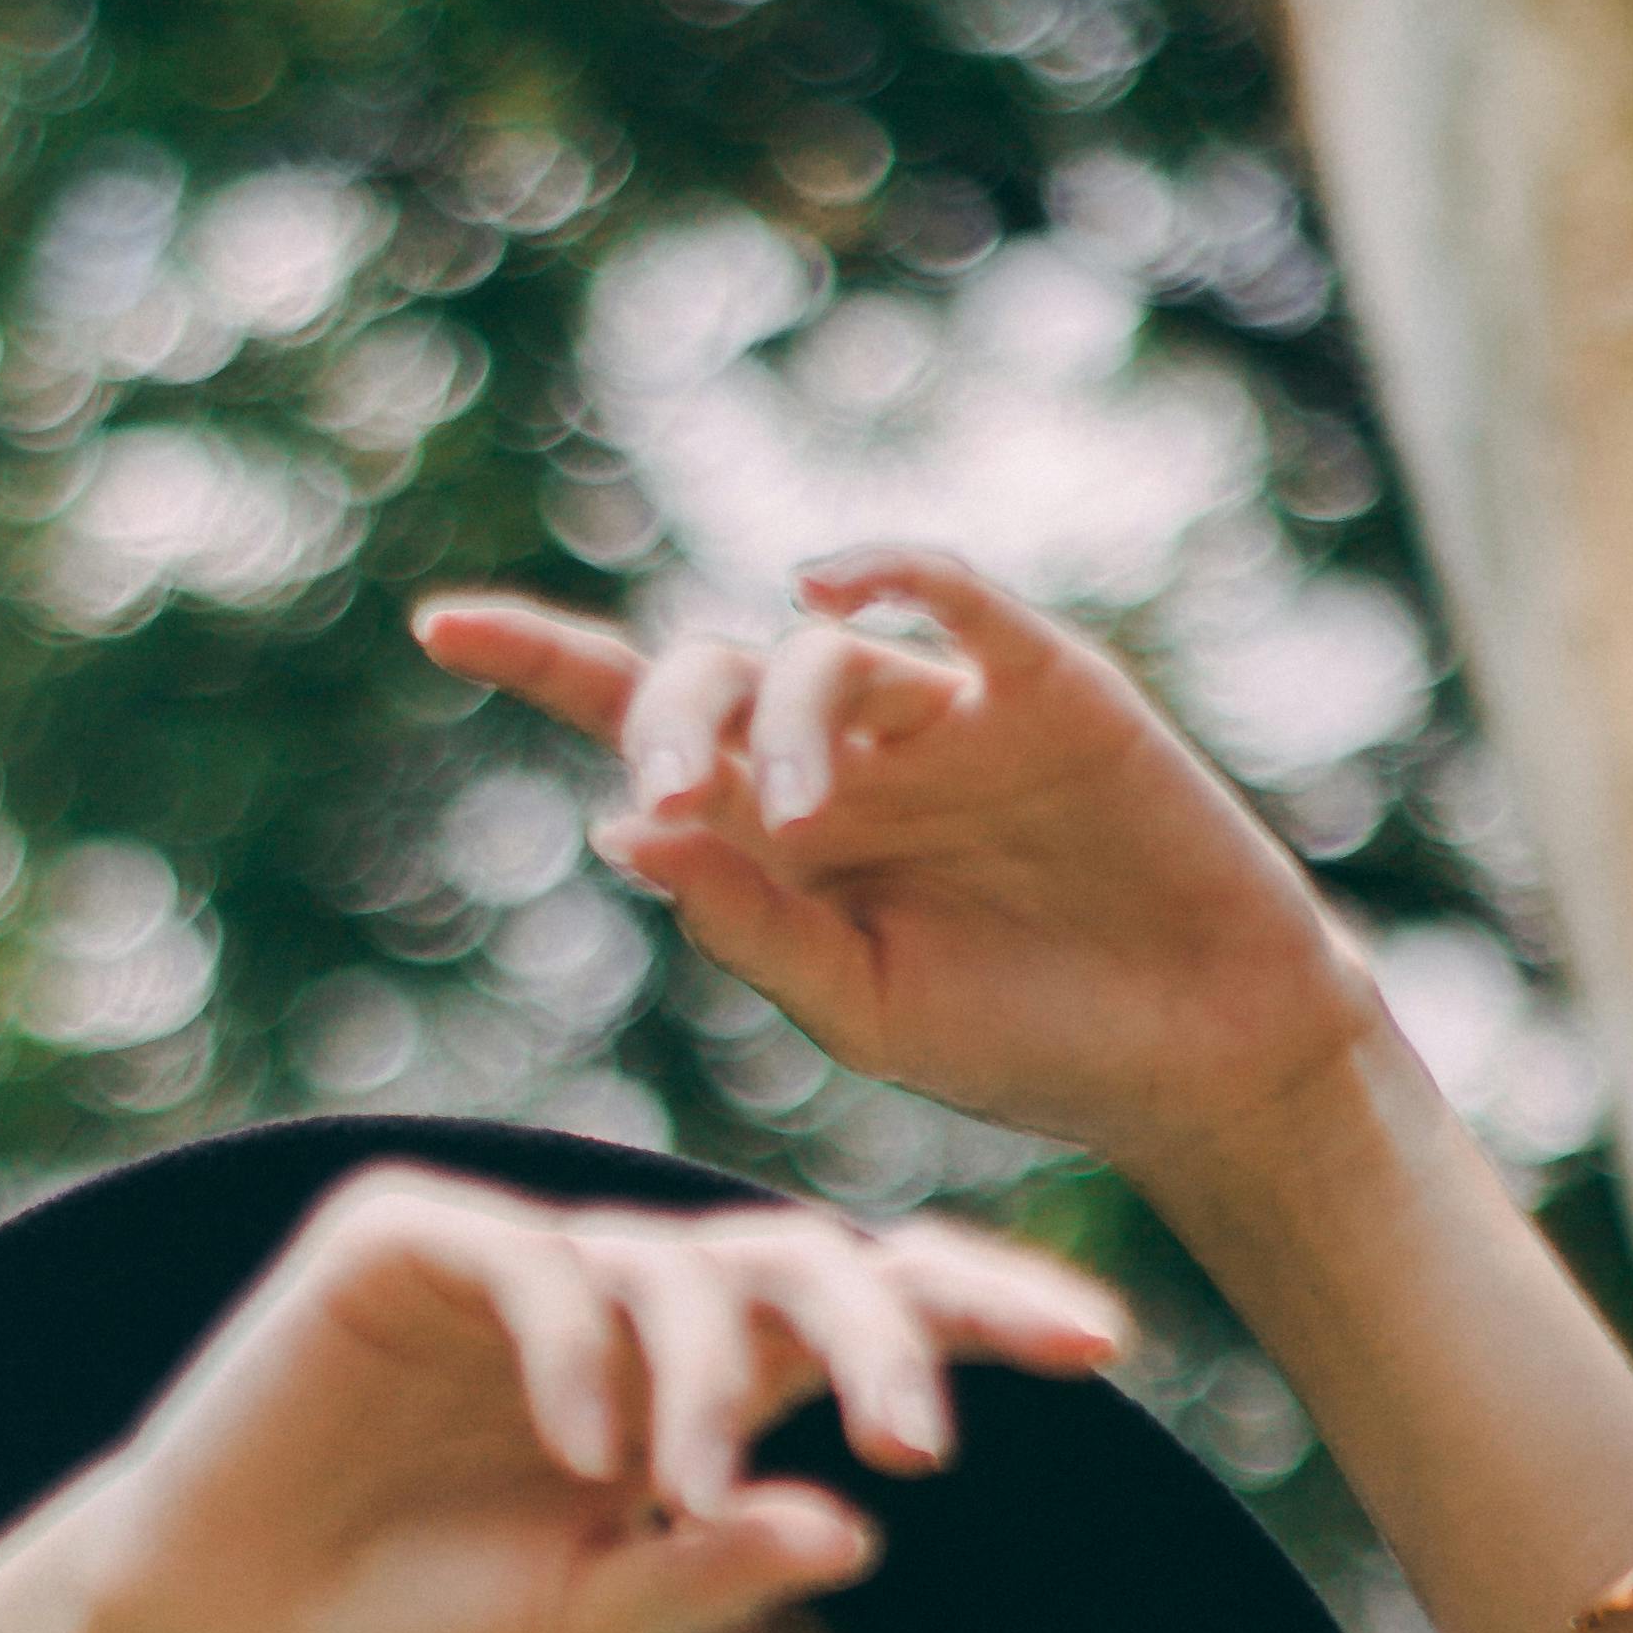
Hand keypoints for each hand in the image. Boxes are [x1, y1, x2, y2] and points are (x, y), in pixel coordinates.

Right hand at [62, 1157, 1123, 1632]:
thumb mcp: (593, 1624)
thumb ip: (718, 1571)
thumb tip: (864, 1533)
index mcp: (688, 1379)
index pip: (857, 1313)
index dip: (977, 1313)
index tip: (1108, 1353)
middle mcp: (620, 1298)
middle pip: (797, 1257)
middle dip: (893, 1327)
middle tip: (935, 1434)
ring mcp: (515, 1255)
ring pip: (670, 1266)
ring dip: (704, 1384)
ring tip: (679, 1497)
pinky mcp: (406, 1236)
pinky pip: (531, 1262)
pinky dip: (575, 1351)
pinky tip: (582, 1454)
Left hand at [413, 551, 1380, 1192]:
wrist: (1196, 1061)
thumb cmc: (1026, 1047)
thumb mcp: (861, 1009)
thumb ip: (748, 924)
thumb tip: (619, 829)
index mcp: (784, 833)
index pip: (644, 720)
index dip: (543, 663)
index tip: (436, 627)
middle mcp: (849, 753)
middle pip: (713, 672)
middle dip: (669, 713)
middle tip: (672, 798)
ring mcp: (945, 714)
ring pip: (820, 652)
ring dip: (786, 717)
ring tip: (805, 816)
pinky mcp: (1044, 687)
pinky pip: (956, 597)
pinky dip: (894, 570)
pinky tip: (832, 584)